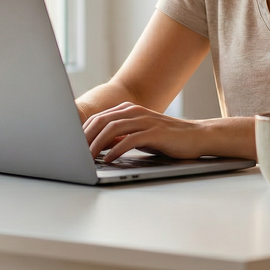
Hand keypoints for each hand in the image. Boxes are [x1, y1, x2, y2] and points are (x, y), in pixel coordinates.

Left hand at [83, 102, 205, 161]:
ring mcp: (145, 120)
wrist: (196, 136)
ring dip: (97, 144)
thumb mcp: (140, 135)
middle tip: (75, 153)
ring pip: (112, 128)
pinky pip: (130, 139)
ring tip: (88, 158)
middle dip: (85, 137)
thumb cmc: (166, 138)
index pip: (99, 117)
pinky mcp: (154, 132)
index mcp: (129, 109)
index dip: (83, 131)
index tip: (73, 145)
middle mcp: (135, 111)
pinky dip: (116, 150)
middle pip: (102, 120)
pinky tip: (110, 160)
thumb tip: (100, 145)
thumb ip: (121, 136)